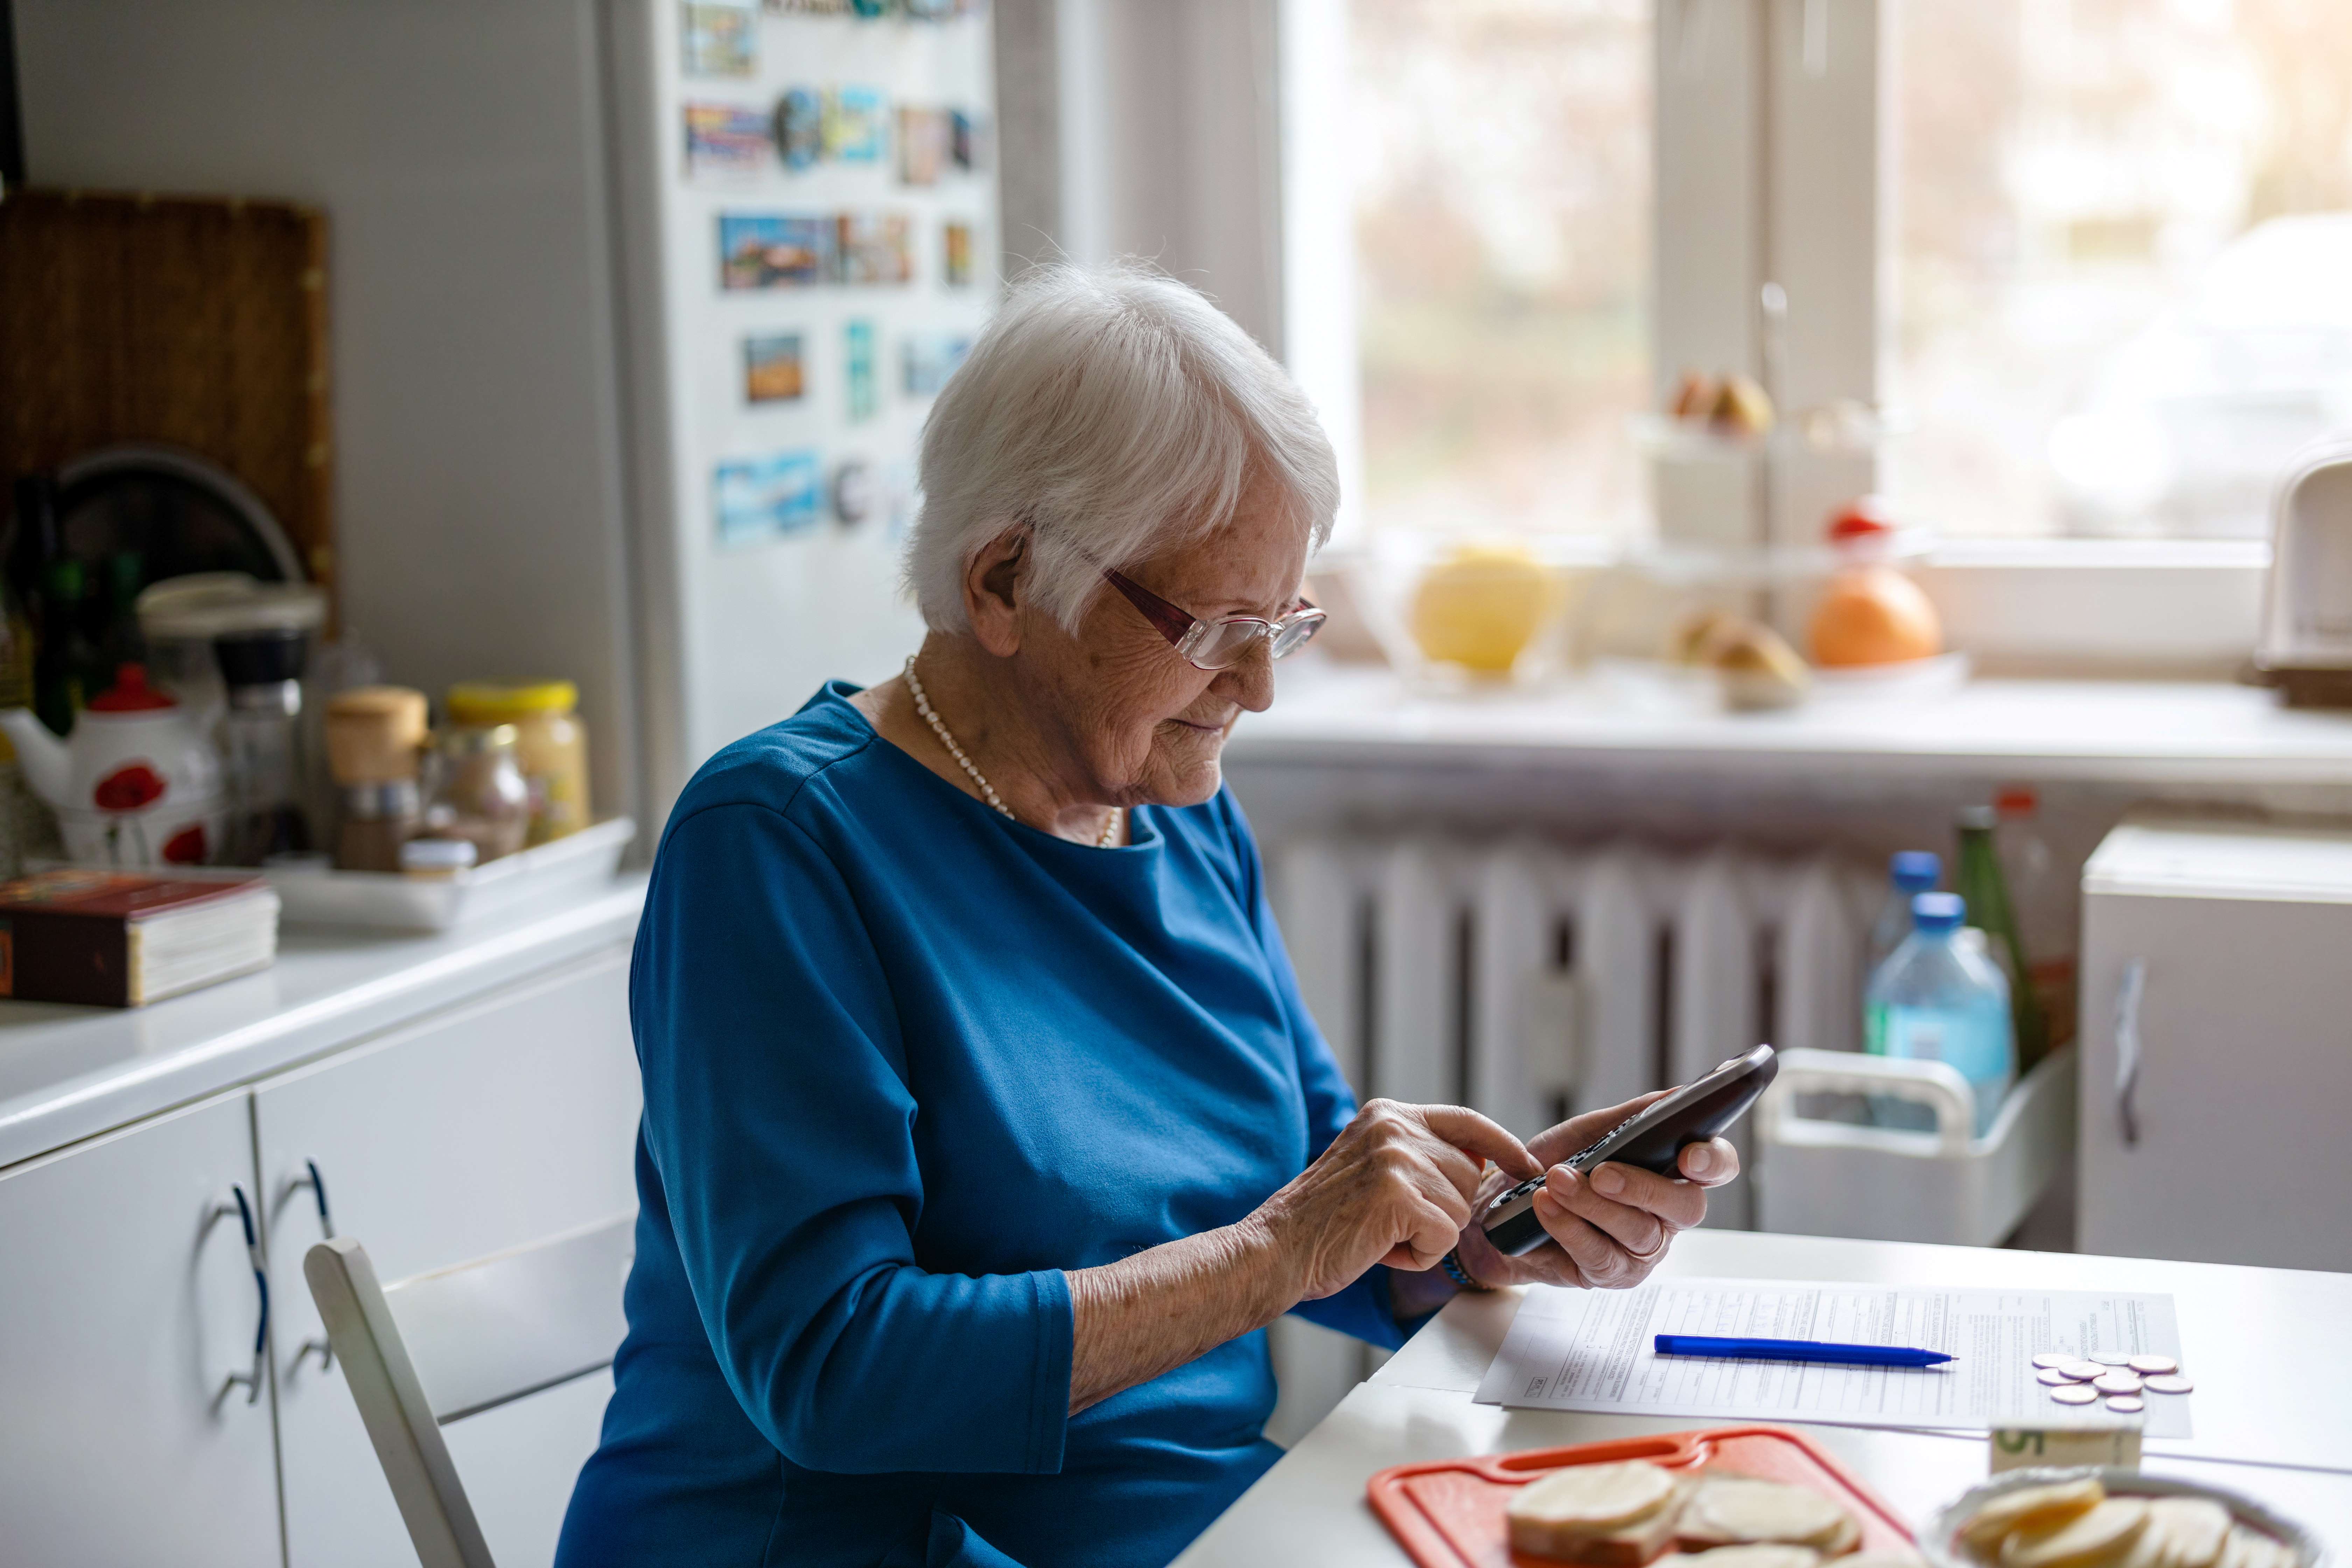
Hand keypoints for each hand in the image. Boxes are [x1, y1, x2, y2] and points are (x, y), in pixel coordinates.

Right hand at [1253, 1100, 1538, 1299]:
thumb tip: (1480, 1165)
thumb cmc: (1325, 1221)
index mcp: (1388, 1114)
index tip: (1527, 1165)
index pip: (1467, 1121)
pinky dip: (1419, 1254)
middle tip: (1391, 1222)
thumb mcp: (1373, 1167)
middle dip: (1443, 1210)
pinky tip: (1382, 1248)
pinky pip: (1445, 1236)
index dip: (1504, 1145)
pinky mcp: (1398, 1195)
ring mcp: (1396, 1158)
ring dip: (1428, 1235)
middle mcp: (1394, 1126)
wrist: (1277, 1249)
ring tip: (1381, 1233)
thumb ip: (1419, 1156)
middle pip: (1469, 1174)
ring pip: (1459, 1209)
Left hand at [1450, 1091, 1739, 1292]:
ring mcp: (1642, 1251)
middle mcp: (1666, 1217)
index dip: (1714, 1161)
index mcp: (1672, 1174)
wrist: (1501, 1206)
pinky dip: (1569, 1227)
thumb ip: (1633, 1118)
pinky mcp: (1609, 1275)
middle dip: (1644, 1188)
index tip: (1689, 1154)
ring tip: (1556, 1181)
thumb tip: (1674, 1096)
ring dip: (1594, 1205)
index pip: (1716, 1168)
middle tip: (1602, 1173)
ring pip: (1638, 1232)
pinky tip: (1544, 1205)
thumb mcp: (1588, 1134)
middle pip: (1685, 1207)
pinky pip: (1598, 1255)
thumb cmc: (1554, 1165)